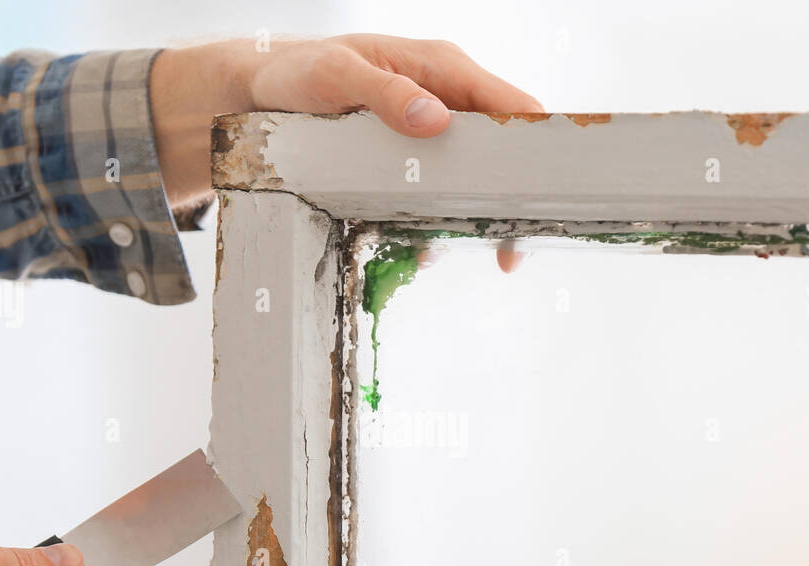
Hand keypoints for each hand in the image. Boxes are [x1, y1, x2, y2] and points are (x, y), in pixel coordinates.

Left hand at [149, 34, 541, 270]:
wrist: (259, 91)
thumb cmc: (298, 71)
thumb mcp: (335, 77)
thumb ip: (386, 93)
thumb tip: (435, 120)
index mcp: (441, 68)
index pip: (510, 102)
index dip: (538, 143)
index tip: (549, 189)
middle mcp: (444, 99)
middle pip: (500, 151)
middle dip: (509, 200)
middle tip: (511, 251)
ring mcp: (428, 133)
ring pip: (470, 180)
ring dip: (468, 219)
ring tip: (462, 253)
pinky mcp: (407, 161)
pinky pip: (435, 196)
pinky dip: (431, 225)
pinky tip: (419, 250)